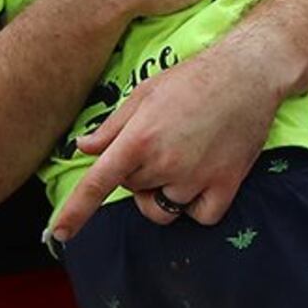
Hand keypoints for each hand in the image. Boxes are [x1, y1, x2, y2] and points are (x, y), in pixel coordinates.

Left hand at [42, 37, 286, 242]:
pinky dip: (195, 207)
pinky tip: (201, 180)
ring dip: (163, 191)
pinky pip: (199, 217)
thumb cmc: (193, 78)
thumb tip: (83, 148)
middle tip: (160, 143)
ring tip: (181, 160)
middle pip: (133, 190)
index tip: (59, 234)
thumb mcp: (144, 93)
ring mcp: (196, 177)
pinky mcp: (226, 184)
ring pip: (163, 207)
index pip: (98, 183)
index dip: (75, 212)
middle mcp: (165, 162)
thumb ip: (112, 126)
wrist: (248, 73)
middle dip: (137, 174)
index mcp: (139, 138)